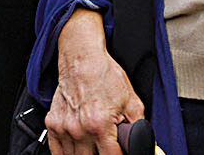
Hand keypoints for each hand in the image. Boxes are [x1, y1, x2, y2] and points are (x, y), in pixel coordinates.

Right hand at [48, 9, 142, 154]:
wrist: (82, 59)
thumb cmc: (105, 77)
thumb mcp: (132, 104)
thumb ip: (141, 131)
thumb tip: (150, 149)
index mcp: (99, 125)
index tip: (122, 152)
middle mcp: (78, 128)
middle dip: (103, 154)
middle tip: (109, 148)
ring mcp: (63, 127)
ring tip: (96, 147)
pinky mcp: (52, 123)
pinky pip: (57, 151)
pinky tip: (78, 150)